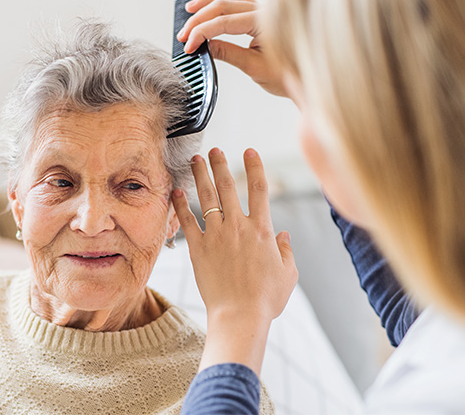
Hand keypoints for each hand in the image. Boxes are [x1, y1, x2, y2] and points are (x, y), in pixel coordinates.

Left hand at [171, 148, 297, 372]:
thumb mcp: (288, 273)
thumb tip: (285, 236)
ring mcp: (216, 236)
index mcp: (263, 230)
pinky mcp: (198, 248)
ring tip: (195, 159)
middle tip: (214, 150)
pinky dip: (180, 204)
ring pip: (206, 197)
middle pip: (228, 186)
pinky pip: (187, 220)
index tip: (249, 151)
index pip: (259, 189)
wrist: (240, 315)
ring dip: (200, 175)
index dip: (254, 166)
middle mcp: (238, 227)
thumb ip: (286, 251)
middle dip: (220, 164)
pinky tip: (176, 191)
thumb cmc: (266, 299)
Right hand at [176, 0, 286, 97]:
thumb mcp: (255, 67)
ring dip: (207, 2)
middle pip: (222, 6)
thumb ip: (229, 53)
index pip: (223, 22)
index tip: (189, 45)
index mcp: (263, 23)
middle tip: (183, 35)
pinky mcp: (261, 14)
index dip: (201, 33)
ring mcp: (262, 10)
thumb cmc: (288, 74)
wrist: (307, 77)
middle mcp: (263, 11)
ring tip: (190, 10)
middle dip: (198, 19)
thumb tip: (205, 46)